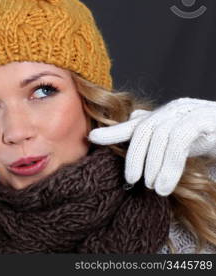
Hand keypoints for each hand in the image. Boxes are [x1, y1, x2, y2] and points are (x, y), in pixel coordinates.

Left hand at [88, 97, 215, 195]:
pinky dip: (170, 164)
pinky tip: (166, 184)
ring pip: (161, 136)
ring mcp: (191, 111)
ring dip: (153, 165)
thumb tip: (137, 121)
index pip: (136, 124)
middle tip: (132, 180)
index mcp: (166, 114)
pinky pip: (180, 140)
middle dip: (135, 156)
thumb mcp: (180, 140)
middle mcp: (175, 109)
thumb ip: (158, 135)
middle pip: (145, 130)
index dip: (114, 132)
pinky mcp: (205, 118)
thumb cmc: (211, 136)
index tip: (92, 139)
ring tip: (152, 187)